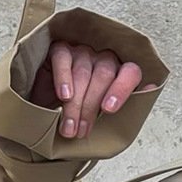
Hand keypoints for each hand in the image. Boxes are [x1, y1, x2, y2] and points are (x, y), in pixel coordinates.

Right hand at [29, 40, 157, 138]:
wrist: (49, 104)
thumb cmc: (81, 111)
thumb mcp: (100, 118)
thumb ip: (113, 119)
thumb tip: (120, 130)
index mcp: (121, 73)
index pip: (131, 73)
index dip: (121, 90)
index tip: (108, 110)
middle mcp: (104, 59)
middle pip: (104, 76)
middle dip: (91, 107)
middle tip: (81, 131)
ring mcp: (83, 52)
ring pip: (83, 73)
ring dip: (75, 104)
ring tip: (69, 127)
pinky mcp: (60, 49)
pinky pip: (63, 59)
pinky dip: (63, 78)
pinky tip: (64, 96)